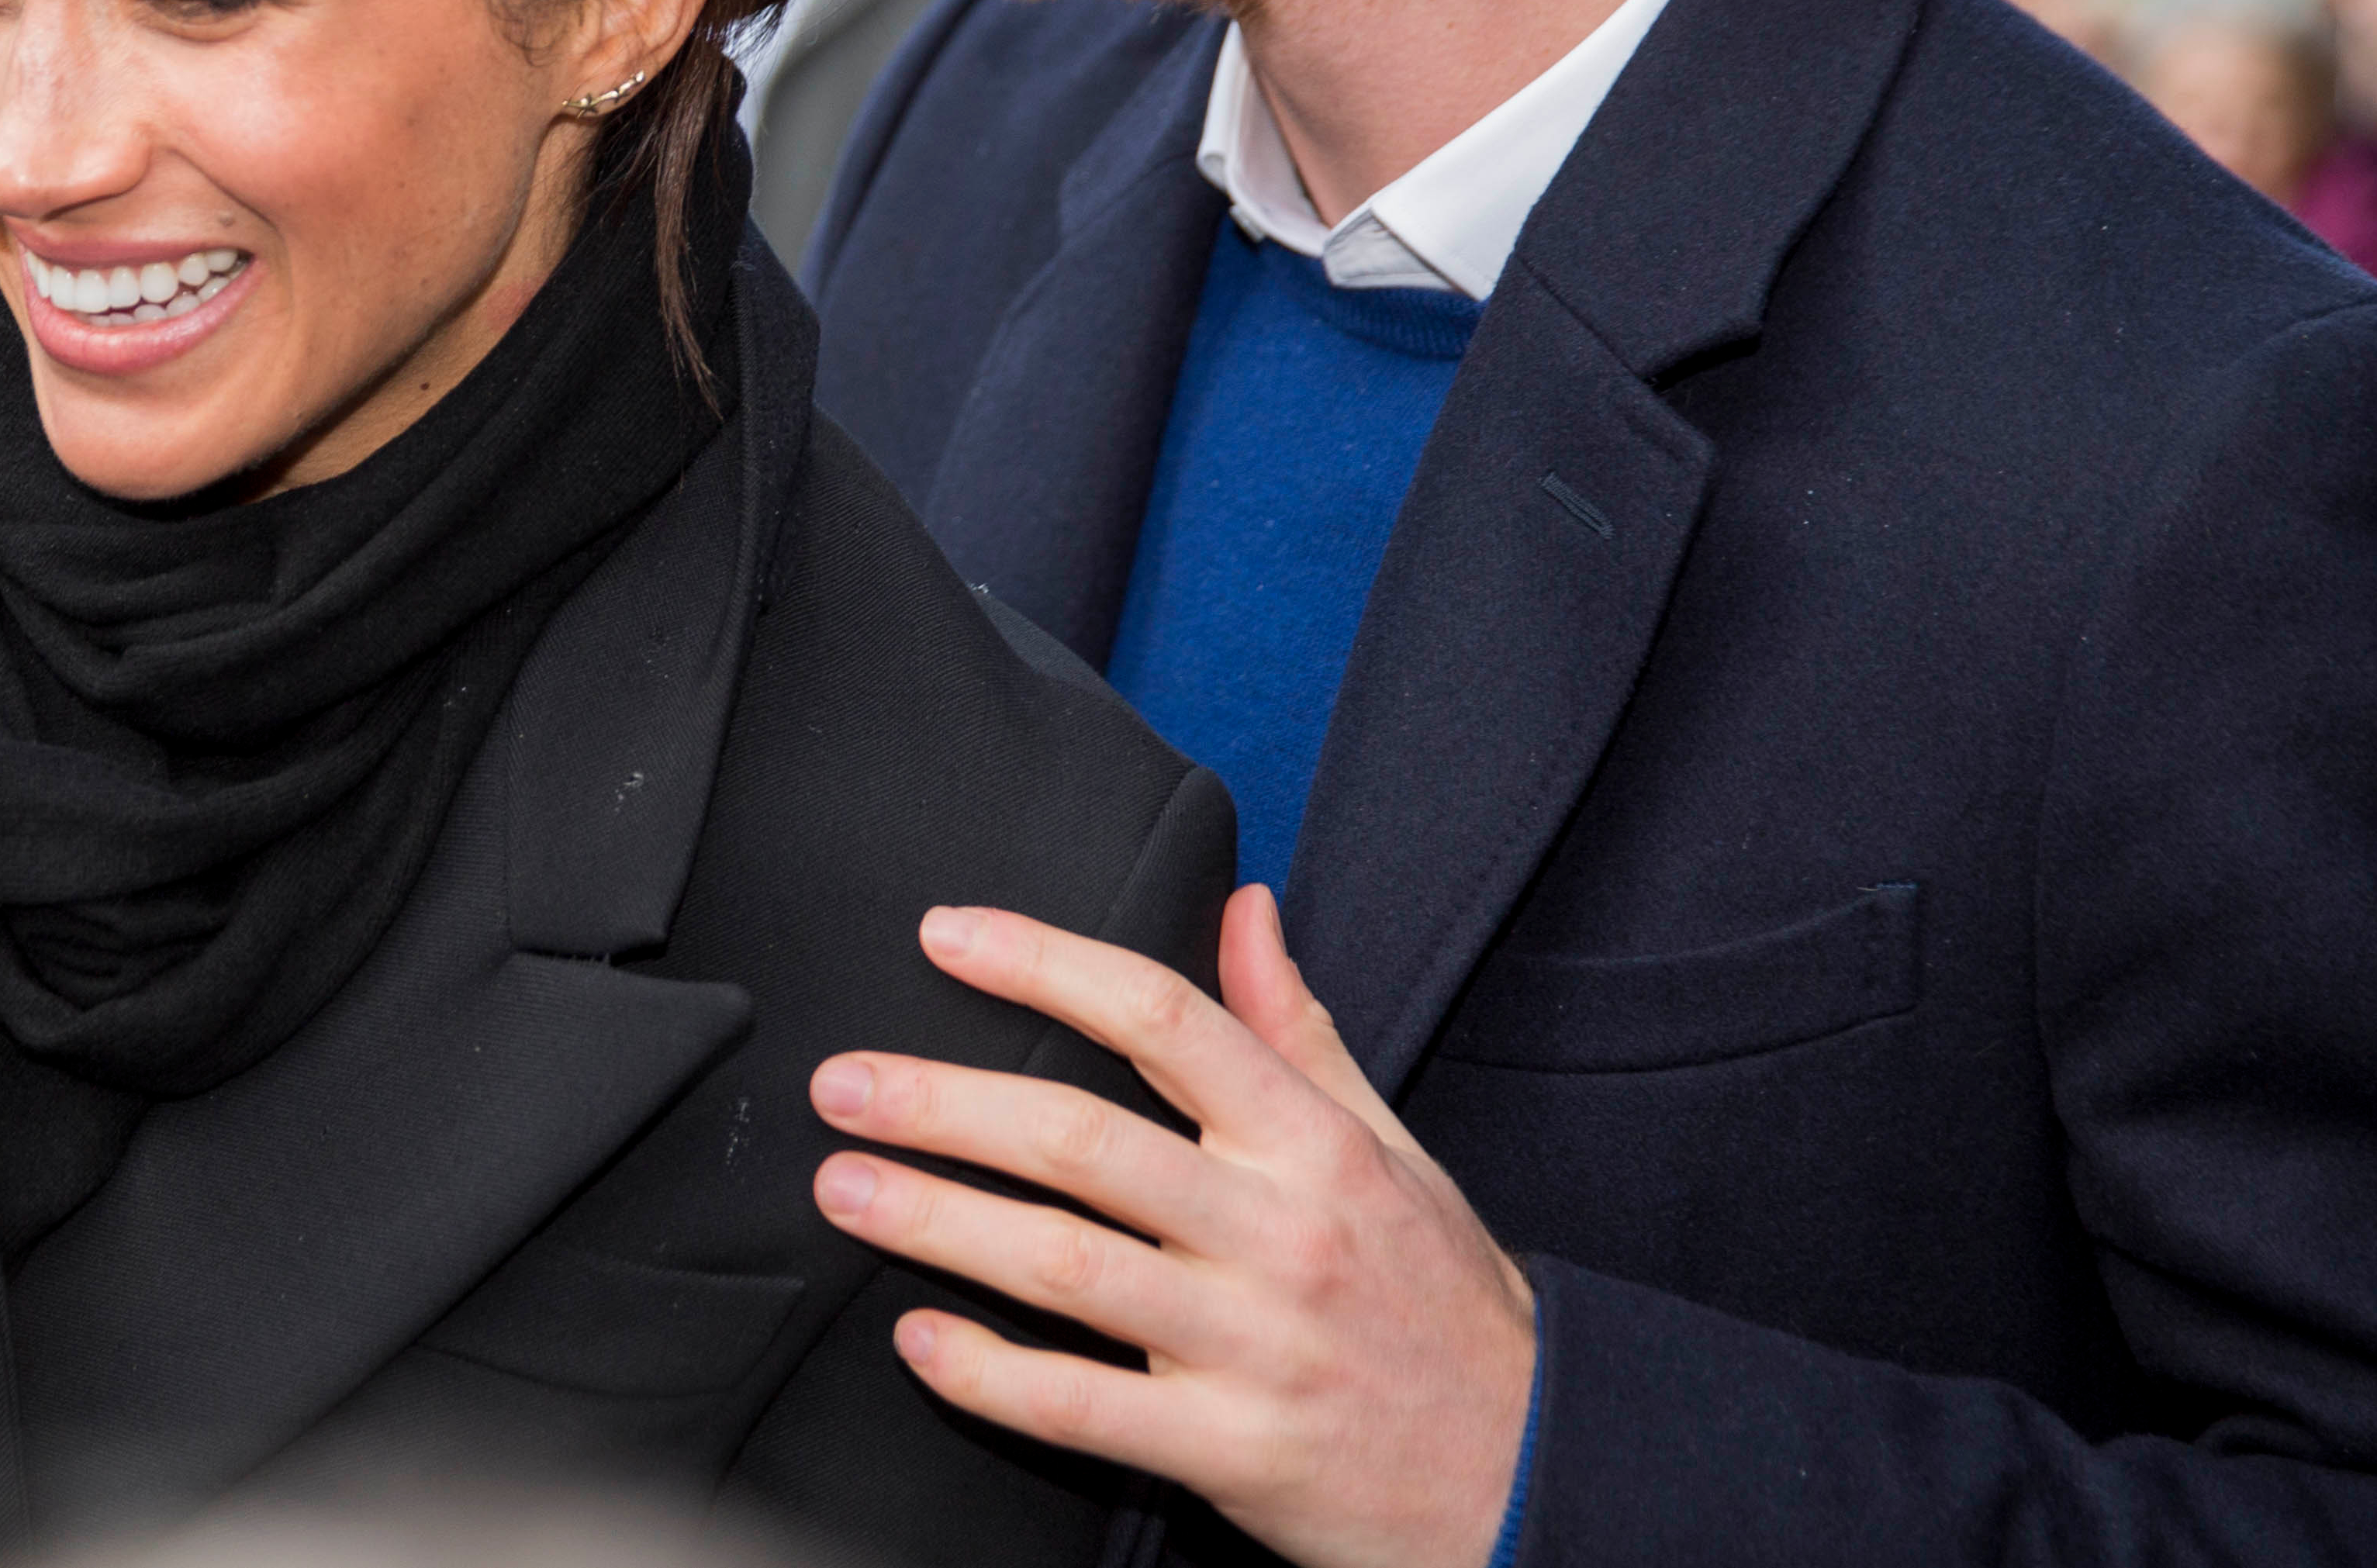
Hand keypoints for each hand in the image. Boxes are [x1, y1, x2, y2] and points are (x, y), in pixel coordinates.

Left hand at [809, 891, 1533, 1567]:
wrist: (1533, 1470)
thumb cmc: (1443, 1301)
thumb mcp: (1392, 1148)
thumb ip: (1298, 1029)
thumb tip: (1245, 906)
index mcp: (1312, 1144)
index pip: (1163, 1018)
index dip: (1043, 965)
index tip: (943, 935)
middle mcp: (1280, 1232)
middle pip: (1086, 1145)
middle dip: (946, 1103)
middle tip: (843, 1081)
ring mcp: (1255, 1345)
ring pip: (1068, 1269)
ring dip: (939, 1222)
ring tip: (844, 1186)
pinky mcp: (1234, 1452)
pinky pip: (1087, 1410)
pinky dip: (991, 1375)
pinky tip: (919, 1339)